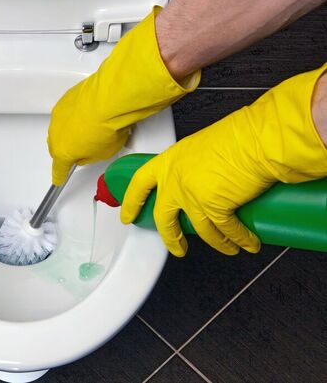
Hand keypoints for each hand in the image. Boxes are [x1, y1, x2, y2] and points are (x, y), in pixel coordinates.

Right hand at [48, 7, 199, 185]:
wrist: (110, 99)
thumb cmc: (107, 126)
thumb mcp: (102, 154)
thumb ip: (88, 157)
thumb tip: (86, 152)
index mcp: (63, 152)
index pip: (58, 169)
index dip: (59, 175)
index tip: (59, 178)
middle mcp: (55, 134)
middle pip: (56, 147)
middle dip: (67, 150)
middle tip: (82, 149)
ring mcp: (59, 115)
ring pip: (61, 128)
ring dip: (71, 130)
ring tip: (89, 128)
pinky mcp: (66, 99)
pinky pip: (67, 112)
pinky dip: (75, 115)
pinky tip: (89, 114)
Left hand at [120, 64, 326, 256]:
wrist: (257, 139)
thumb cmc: (238, 135)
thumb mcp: (203, 146)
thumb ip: (197, 165)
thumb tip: (207, 178)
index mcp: (169, 161)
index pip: (140, 184)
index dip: (131, 202)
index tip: (127, 215)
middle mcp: (176, 181)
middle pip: (164, 217)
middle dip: (170, 238)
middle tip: (176, 248)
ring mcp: (193, 197)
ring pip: (200, 230)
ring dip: (217, 243)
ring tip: (227, 248)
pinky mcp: (214, 209)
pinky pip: (225, 232)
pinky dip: (238, 240)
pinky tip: (247, 243)